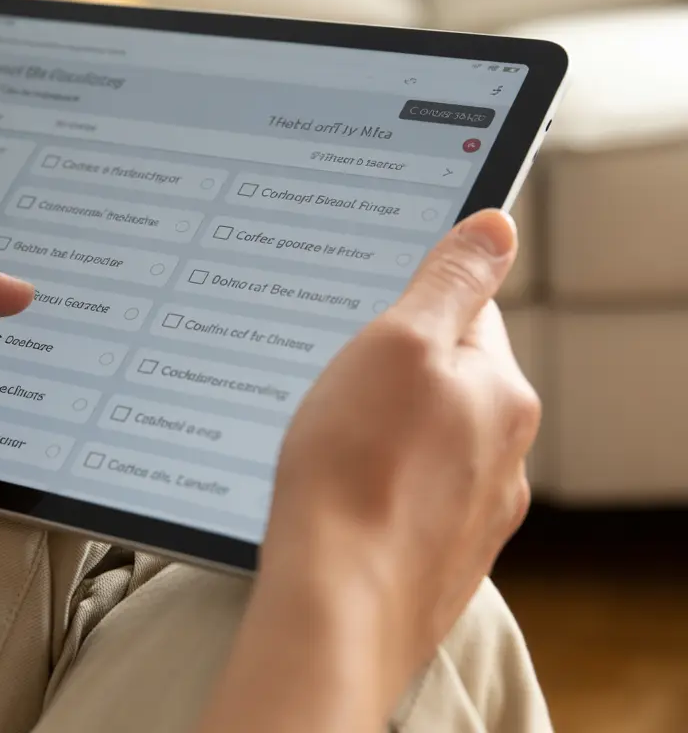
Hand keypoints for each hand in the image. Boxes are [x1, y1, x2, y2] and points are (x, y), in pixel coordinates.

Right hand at [199, 210, 537, 730]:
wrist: (335, 606)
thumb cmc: (356, 470)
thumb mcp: (398, 344)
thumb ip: (450, 280)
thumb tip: (495, 225)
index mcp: (500, 393)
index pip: (468, 313)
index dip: (408, 306)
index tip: (366, 319)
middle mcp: (503, 455)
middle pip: (445, 382)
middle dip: (393, 374)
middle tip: (332, 384)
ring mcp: (472, 514)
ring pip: (424, 444)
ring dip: (384, 434)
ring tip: (328, 445)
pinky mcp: (436, 558)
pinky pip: (406, 499)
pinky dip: (377, 488)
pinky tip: (338, 497)